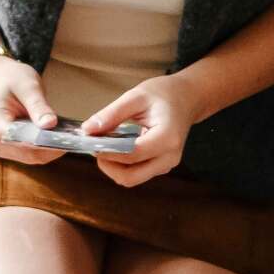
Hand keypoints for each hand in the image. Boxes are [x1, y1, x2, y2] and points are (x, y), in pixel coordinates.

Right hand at [0, 56, 65, 165]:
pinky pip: (34, 154)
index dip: (45, 143)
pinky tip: (61, 139)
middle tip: (75, 140)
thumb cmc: (11, 79)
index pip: (22, 140)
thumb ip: (38, 106)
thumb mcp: (28, 87)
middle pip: (30, 153)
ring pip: (34, 157)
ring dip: (52, 150)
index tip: (65, 139)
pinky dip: (48, 148)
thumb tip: (50, 124)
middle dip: (53, 148)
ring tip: (69, 138)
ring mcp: (2, 147)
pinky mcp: (12, 149)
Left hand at [84, 74, 200, 186]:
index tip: (90, 141)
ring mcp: (165, 165)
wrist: (185, 100)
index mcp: (167, 139)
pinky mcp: (160, 167)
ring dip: (113, 166)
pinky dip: (121, 164)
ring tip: (106, 145)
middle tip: (96, 146)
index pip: (132, 154)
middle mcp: (169, 158)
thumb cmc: (164, 95)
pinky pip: (136, 173)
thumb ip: (111, 114)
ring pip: (131, 179)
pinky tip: (117, 147)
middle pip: (131, 176)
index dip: (107, 151)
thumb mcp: (135, 97)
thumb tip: (88, 130)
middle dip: (108, 165)